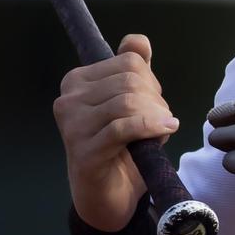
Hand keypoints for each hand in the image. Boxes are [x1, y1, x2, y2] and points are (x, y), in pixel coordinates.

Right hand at [53, 34, 178, 230]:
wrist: (109, 194)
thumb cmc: (124, 146)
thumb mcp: (135, 103)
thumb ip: (136, 70)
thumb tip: (137, 40)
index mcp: (78, 81)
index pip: (129, 62)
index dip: (152, 81)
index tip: (153, 102)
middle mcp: (69, 99)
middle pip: (130, 81)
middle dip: (156, 100)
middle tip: (160, 120)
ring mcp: (73, 125)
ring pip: (128, 102)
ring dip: (156, 116)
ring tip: (160, 130)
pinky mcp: (84, 150)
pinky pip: (124, 127)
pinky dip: (151, 127)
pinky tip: (165, 131)